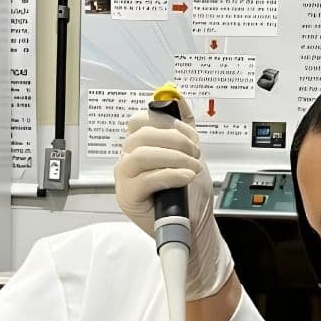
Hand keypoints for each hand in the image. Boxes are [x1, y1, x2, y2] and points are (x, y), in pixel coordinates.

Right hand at [112, 95, 234, 299]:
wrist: (194, 225)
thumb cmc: (190, 194)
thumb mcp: (191, 153)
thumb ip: (184, 125)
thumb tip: (176, 95)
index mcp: (140, 146)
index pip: (141, 120)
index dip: (168, 123)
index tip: (190, 134)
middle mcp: (128, 159)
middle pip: (140, 134)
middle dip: (175, 140)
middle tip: (195, 153)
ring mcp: (125, 178)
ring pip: (140, 154)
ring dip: (173, 157)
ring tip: (191, 167)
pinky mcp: (127, 196)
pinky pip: (145, 178)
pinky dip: (170, 174)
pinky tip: (185, 177)